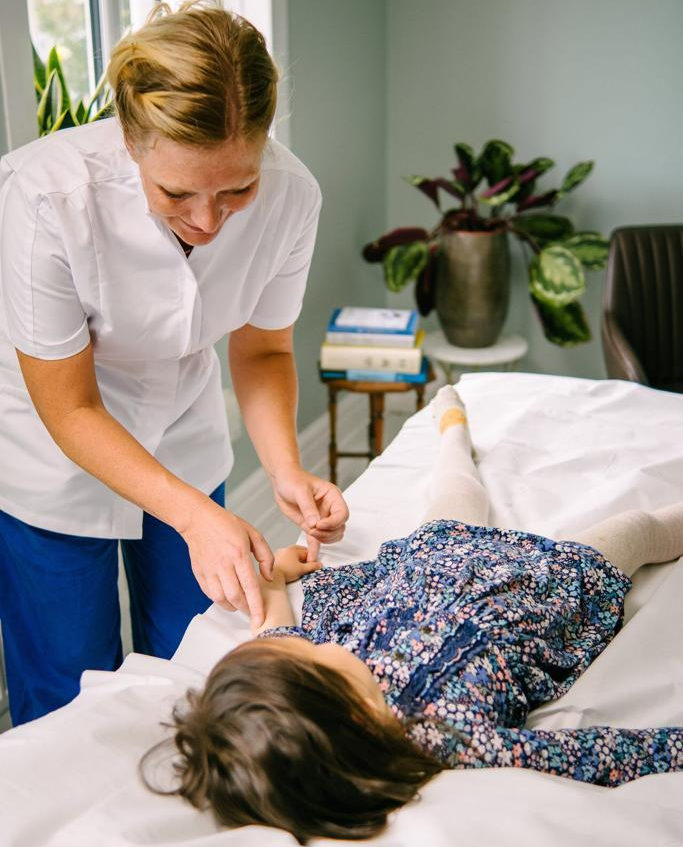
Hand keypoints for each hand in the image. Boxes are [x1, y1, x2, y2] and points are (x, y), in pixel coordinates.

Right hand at [178, 494, 273, 625]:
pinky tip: (227, 598)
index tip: (260, 619)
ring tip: (240, 605)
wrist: (198, 519)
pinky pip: (209, 594)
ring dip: (232, 607)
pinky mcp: (199, 573)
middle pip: (235, 597)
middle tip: (253, 614)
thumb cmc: (226, 524)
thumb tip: (268, 577)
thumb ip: (265, 556)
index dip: (256, 606)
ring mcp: (209, 570)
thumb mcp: (253, 534)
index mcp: (239, 554)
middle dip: (245, 610)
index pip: (250, 586)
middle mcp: (223, 564)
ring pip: (220, 599)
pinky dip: (219, 601)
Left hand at [271, 466, 348, 544]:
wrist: (282, 481)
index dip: (333, 522)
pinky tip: (312, 557)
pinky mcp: (311, 525)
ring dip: (323, 539)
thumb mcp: (300, 491)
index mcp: (333, 497)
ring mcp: (321, 518)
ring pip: (331, 535)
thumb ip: (308, 508)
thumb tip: (315, 524)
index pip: (342, 514)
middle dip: (328, 532)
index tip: (320, 524)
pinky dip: (315, 548)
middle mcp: (330, 509)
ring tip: (310, 533)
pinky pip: (316, 539)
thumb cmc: (293, 480)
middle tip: (313, 530)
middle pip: (339, 527)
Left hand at [273, 544, 321, 581]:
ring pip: (292, 555)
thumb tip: (319, 565)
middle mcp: (286, 549)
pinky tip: (290, 568)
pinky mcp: (275, 559)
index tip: (314, 564)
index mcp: (293, 549)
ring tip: (299, 567)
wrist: (273, 577)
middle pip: (299, 551)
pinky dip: (289, 561)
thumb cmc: (286, 572)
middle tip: (308, 564)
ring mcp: (280, 553)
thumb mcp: (302, 570)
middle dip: (305, 557)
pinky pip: (286, 558)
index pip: (307, 552)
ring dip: (297, 559)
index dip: (312, 558)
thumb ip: (312, 566)